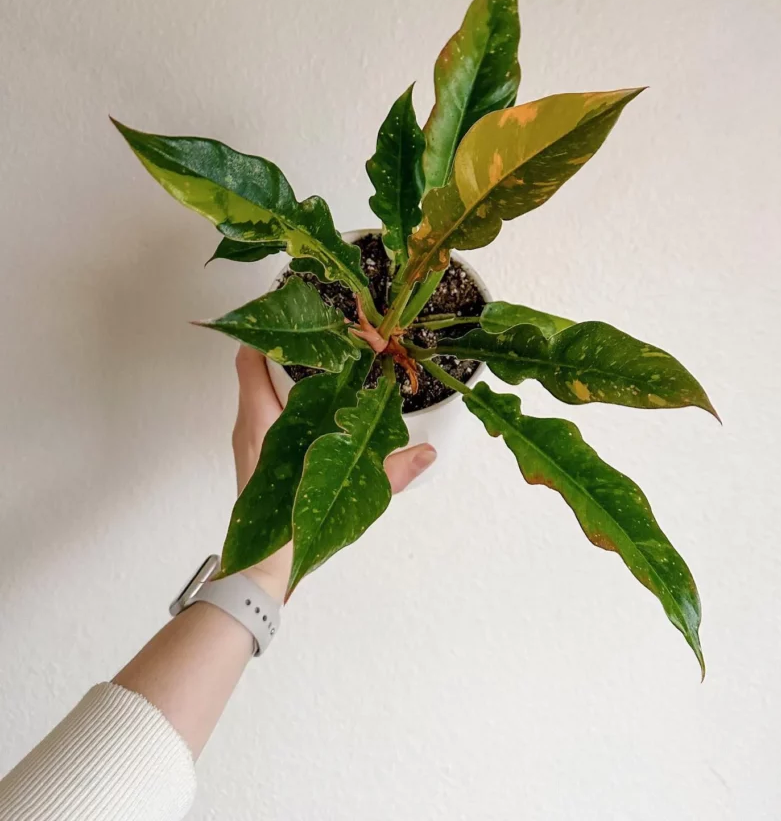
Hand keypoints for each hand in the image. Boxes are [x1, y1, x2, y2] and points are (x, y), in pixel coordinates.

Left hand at [231, 346, 436, 600]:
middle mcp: (250, 424)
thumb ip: (387, 474)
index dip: (269, 331)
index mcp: (260, 423)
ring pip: (264, 386)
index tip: (300, 314)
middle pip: (259, 366)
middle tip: (329, 330)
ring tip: (333, 355)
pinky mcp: (260, 452)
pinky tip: (325, 397)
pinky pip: (269, 407)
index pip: (250, 360)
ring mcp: (252, 438)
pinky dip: (291, 393)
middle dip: (291, 344)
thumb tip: (426, 452)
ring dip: (291, 368)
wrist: (260, 571)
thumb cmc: (286, 532)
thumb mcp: (343, 498)